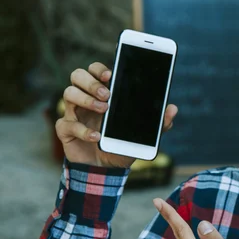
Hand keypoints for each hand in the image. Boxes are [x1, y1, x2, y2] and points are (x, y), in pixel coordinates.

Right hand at [56, 62, 177, 167]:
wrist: (106, 169)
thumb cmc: (122, 145)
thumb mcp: (143, 135)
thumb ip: (158, 123)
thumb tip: (173, 108)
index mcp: (103, 94)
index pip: (95, 70)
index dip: (99, 69)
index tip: (111, 75)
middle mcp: (86, 99)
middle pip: (77, 75)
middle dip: (92, 82)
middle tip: (108, 95)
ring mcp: (73, 113)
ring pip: (68, 93)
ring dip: (86, 99)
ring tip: (104, 110)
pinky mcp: (65, 130)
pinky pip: (67, 124)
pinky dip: (83, 130)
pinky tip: (97, 137)